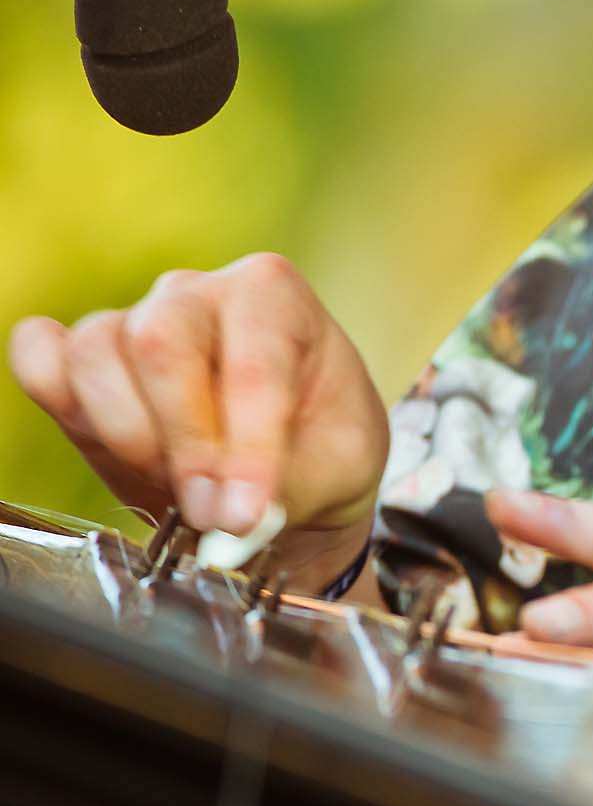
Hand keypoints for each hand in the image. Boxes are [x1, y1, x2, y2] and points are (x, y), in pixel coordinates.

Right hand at [7, 252, 389, 540]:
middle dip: (184, 444)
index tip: (243, 513)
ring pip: (97, 354)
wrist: (289, 465)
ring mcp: (134, 316)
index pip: (255, 364)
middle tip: (208, 512)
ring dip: (129, 438)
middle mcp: (198, 292)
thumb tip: (229, 513)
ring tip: (174, 485)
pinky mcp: (82, 355)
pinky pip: (42, 357)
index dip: (247, 448)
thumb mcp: (336, 467)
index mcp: (275, 297)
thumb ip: (288, 486)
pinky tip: (104, 442)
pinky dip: (61, 402)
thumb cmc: (320, 450)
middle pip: (161, 344)